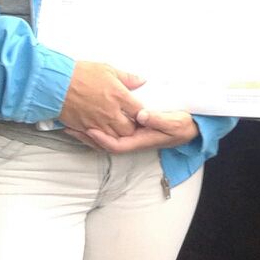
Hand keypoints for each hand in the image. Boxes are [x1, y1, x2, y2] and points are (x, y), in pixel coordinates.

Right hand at [58, 61, 147, 137]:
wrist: (57, 84)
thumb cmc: (80, 74)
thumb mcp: (107, 69)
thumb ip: (127, 78)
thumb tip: (141, 81)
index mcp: (118, 96)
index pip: (139, 111)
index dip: (142, 113)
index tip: (139, 112)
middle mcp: (110, 112)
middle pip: (129, 129)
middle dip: (131, 127)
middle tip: (129, 122)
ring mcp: (98, 123)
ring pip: (115, 138)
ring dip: (118, 134)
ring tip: (116, 128)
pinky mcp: (86, 129)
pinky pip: (99, 141)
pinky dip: (103, 140)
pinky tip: (104, 134)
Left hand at [65, 110, 198, 153]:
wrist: (190, 128)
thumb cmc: (183, 125)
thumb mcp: (174, 121)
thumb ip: (158, 119)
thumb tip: (141, 115)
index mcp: (141, 140)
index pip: (116, 144)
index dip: (101, 139)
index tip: (88, 129)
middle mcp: (133, 141)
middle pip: (105, 144)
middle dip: (86, 137)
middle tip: (69, 126)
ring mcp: (131, 137)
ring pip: (105, 139)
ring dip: (87, 133)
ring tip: (71, 124)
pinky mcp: (131, 131)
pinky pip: (109, 132)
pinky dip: (96, 128)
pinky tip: (87, 120)